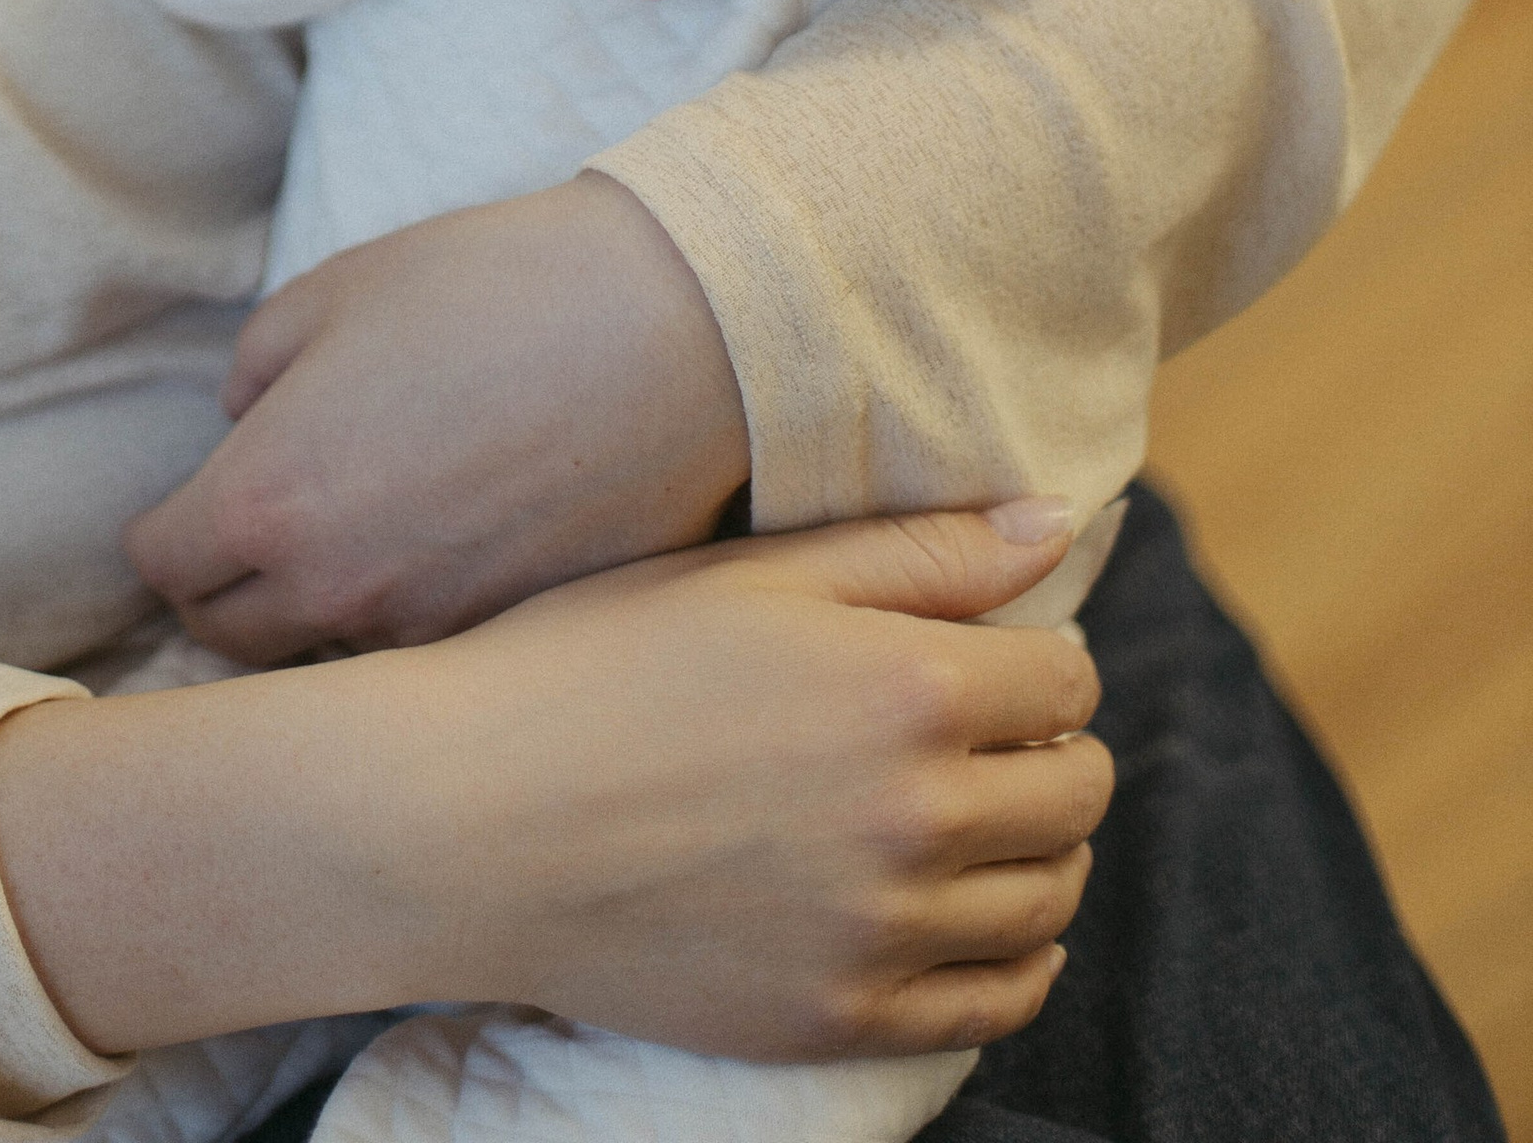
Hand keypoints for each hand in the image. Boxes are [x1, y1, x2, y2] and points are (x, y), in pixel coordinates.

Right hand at [0, 500, 1108, 1062]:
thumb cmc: (595, 664)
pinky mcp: (841, 1018)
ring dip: (1038, 851)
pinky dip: (1012, 959)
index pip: (1067, 678)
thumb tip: (1054, 527)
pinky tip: (958, 913)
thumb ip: (916, 550)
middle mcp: (916, 816)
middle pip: (1077, 792)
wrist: (468, 820)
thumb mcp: (751, 574)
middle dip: (1047, 749)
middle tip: (977, 732)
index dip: (1034, 657)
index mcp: (904, 685)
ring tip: (969, 815)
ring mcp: (882, 932)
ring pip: (1051, 900)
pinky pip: (996, 1002)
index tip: (981, 655)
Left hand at [126, 171, 754, 660]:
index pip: (163, 564)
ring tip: (366, 532)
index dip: (163, 531)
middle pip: (229, 636)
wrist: (668, 334)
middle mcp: (335, 592)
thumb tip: (248, 421)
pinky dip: (412, 617)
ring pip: (327, 653)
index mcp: (269, 498)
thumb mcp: (339, 290)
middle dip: (224, 587)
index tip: (186, 508)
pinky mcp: (506, 644)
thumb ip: (259, 367)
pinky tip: (448, 550)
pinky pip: (422, 655)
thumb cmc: (492, 289)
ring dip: (321, 610)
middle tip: (256, 530)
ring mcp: (427, 633)